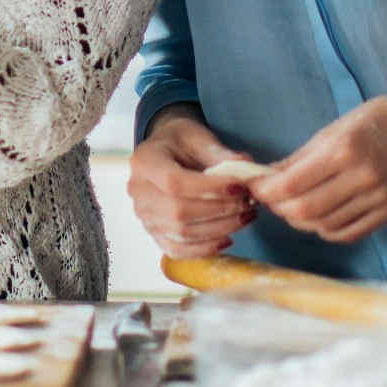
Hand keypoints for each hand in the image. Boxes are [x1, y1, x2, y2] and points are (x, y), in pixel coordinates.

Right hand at [127, 107, 260, 258]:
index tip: (239, 187)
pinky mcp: (154, 233)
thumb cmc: (180, 142)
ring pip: (181, 234)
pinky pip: (178, 250)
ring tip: (245, 217)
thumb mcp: (198, 137)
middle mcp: (138, 191)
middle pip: (178, 212)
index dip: (209, 189)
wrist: (164, 152)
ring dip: (219, 229)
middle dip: (219, 211)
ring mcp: (144, 216)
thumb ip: (218, 153)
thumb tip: (245, 167)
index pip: (174, 182)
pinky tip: (228, 238)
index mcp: (144, 162)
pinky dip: (205, 249)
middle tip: (248, 203)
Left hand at [255, 90, 386, 245]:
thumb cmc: (376, 121)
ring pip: (324, 226)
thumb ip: (300, 158)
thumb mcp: (333, 129)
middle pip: (305, 211)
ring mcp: (378, 199)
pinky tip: (319, 217)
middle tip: (271, 198)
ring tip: (293, 206)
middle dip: (279, 208)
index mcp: (344, 150)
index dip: (266, 190)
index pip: (292, 184)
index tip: (256, 186)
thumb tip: (267, 177)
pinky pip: (348, 233)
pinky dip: (325, 230)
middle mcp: (362, 177)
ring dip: (300, 220)